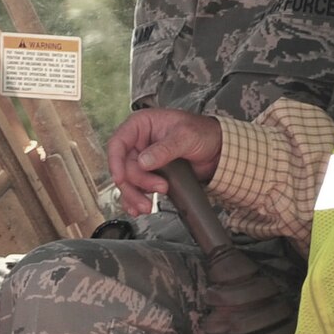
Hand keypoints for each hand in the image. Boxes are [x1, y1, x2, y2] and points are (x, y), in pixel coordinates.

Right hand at [106, 109, 221, 215]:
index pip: (118, 143)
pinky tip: (139, 208)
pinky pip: (136, 189)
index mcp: (142, 125)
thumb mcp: (185, 136)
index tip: (120, 178)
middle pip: (124, 167)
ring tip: (148, 206)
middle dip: (137, 182)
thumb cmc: (202, 133)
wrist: (218, 150)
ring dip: (135, 195)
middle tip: (158, 188)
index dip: (116, 162)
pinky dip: (136, 200)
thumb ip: (164, 149)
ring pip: (128, 181)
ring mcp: (143, 159)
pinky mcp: (150, 175)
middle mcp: (139, 142)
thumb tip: (144, 162)